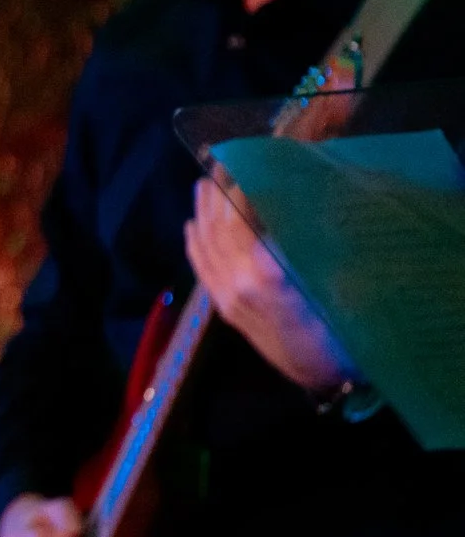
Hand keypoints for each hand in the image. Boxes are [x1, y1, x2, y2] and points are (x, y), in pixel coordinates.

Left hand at [185, 175, 356, 391]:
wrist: (328, 376)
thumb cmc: (345, 326)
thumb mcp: (339, 280)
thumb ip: (311, 242)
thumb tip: (299, 196)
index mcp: (266, 272)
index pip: (242, 215)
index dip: (243, 185)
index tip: (249, 160)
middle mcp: (238, 282)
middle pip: (218, 226)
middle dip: (218, 192)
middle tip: (222, 161)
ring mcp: (227, 297)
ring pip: (204, 244)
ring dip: (202, 212)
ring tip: (203, 183)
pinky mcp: (224, 309)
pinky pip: (200, 268)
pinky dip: (193, 242)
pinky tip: (191, 225)